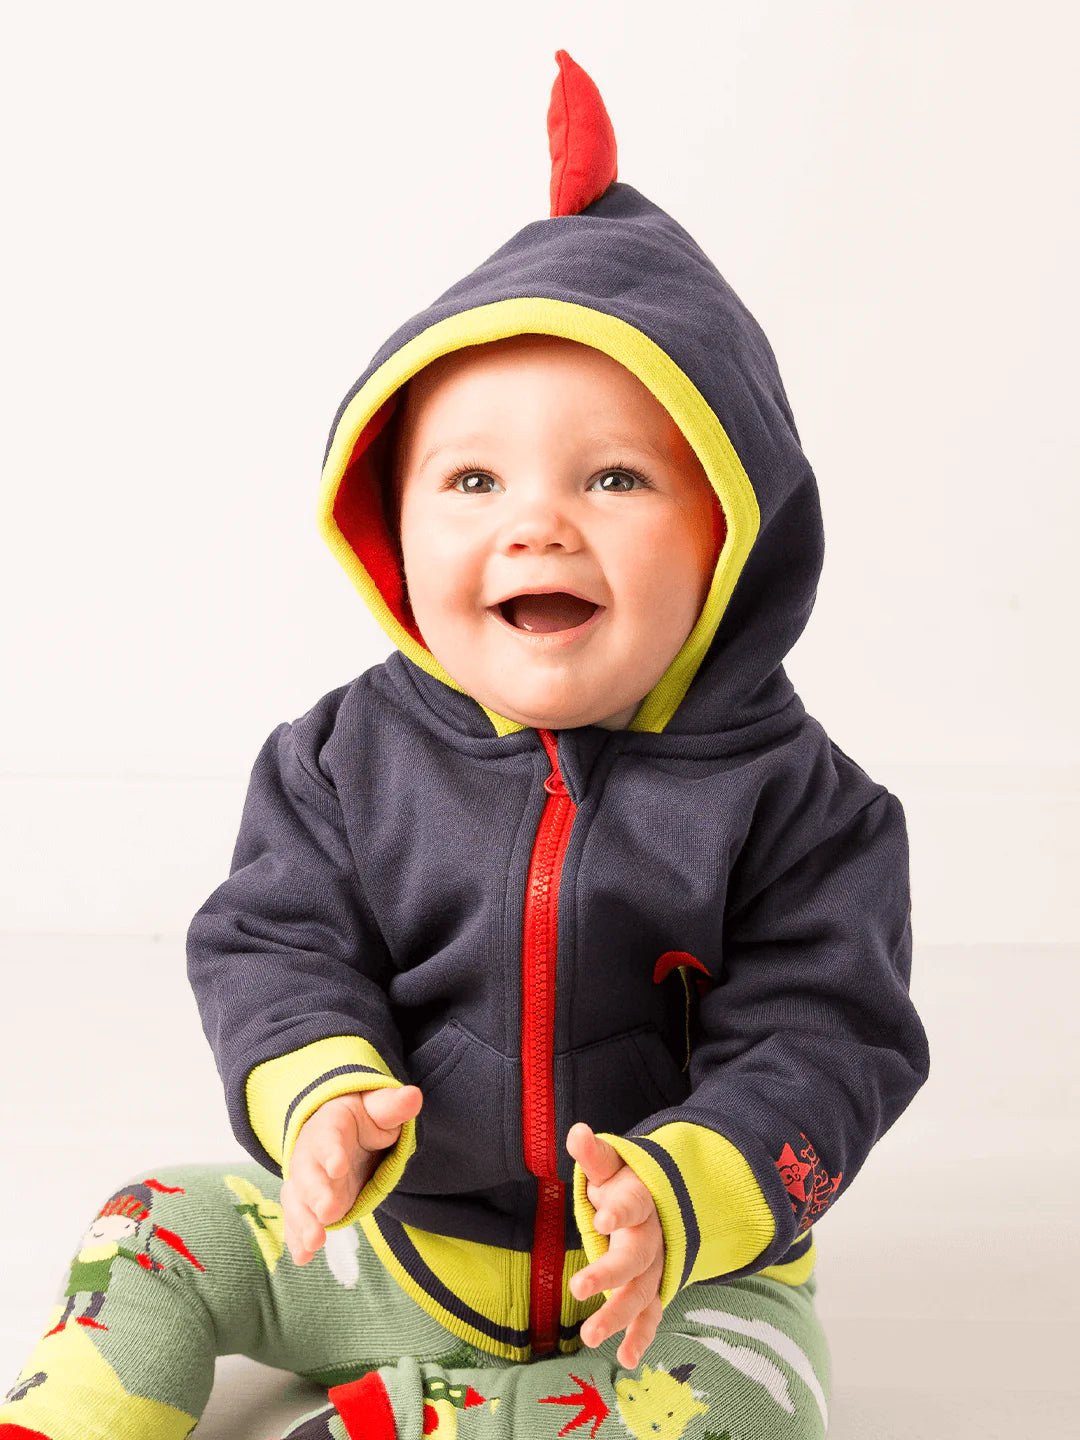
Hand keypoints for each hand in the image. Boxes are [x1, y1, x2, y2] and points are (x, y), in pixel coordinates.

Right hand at [281, 1085, 422, 1265]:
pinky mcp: (307, 1204)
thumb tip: (413, 1096)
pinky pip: (297, 1220)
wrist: (340, 1131)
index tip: (338, 1167)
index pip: (328, 1138)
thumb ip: (393, 1107)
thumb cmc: (362, 1119)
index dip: (332, 1152)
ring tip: (314, 1243)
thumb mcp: (378, 1109)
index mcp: (328, 1127)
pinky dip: (297, 1238)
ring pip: (298, 1200)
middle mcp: (310, 1155)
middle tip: (327, 1212)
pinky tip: (303, 1258)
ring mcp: (306, 1182)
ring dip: (303, 1222)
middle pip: (308, 1173)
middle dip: (316, 1193)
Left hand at [565, 1121, 664, 1368]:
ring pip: (642, 1293)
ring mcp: (657, 1266)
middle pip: (636, 1257)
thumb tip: (576, 1130)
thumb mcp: (610, 1165)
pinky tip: (625, 1358)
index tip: (601, 1219)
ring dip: (619, 1315)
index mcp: (641, 1201)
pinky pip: (651, 1314)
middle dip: (609, 1274)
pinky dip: (641, 1336)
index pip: (632, 1205)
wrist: (663, 1203)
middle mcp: (652, 1236)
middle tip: (577, 1287)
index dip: (618, 1211)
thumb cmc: (625, 1183)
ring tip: (589, 1337)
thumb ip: (593, 1153)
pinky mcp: (655, 1288)